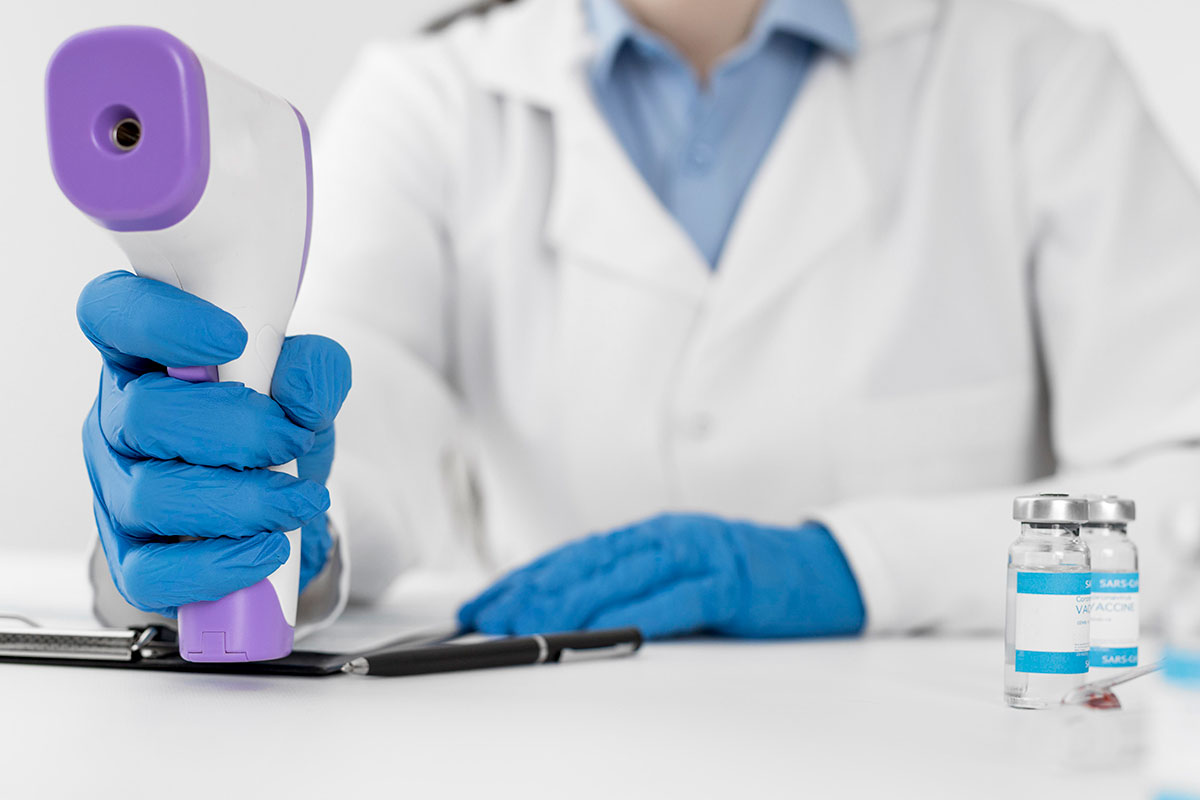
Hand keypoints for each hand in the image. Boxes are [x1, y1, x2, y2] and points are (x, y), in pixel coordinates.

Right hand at [78, 271, 350, 616]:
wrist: (280, 494)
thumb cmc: (275, 421)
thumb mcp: (308, 384)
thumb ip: (313, 370)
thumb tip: (298, 391)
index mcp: (145, 354)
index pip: (113, 313)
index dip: (161, 322)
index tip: (232, 337)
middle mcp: (117, 415)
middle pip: (142, 414)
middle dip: (234, 430)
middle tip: (290, 440)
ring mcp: (116, 486)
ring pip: (150, 496)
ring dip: (240, 502)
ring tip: (295, 502)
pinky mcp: (129, 553)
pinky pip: (148, 573)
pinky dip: (215, 567)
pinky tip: (265, 551)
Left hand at [457, 513, 865, 638]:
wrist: (823, 570)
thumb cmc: (746, 578)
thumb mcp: (682, 574)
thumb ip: (636, 584)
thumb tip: (570, 614)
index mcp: (652, 534)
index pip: (576, 555)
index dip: (526, 577)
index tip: (486, 601)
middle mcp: (669, 536)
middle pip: (589, 562)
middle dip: (534, 590)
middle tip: (493, 617)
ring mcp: (700, 555)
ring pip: (625, 576)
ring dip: (575, 601)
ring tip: (533, 625)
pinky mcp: (730, 583)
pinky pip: (680, 600)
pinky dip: (643, 614)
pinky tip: (610, 630)